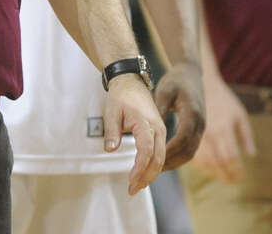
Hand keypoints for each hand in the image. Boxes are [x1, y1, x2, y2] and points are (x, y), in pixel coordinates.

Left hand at [104, 73, 166, 194]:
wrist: (131, 81)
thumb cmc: (120, 96)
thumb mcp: (111, 112)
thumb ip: (112, 132)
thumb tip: (110, 150)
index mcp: (146, 122)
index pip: (146, 150)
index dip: (139, 168)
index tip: (130, 181)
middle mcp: (158, 127)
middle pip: (158, 158)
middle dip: (146, 177)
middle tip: (132, 190)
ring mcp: (161, 129)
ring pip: (161, 157)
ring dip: (150, 174)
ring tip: (136, 186)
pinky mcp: (160, 131)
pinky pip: (160, 152)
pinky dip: (153, 166)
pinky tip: (143, 174)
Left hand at [154, 62, 205, 170]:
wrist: (191, 73)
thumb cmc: (175, 80)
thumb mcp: (164, 91)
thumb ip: (159, 110)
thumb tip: (150, 131)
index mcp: (192, 112)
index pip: (182, 138)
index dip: (169, 151)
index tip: (153, 159)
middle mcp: (200, 122)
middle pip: (188, 150)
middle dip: (170, 163)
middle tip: (151, 171)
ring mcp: (201, 127)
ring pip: (190, 152)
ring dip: (174, 163)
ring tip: (155, 170)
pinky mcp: (198, 129)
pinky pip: (190, 148)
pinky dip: (178, 157)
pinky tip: (164, 160)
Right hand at [189, 75, 255, 183]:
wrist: (195, 78)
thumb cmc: (222, 98)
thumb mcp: (239, 112)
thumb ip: (246, 134)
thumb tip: (251, 155)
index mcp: (222, 127)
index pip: (229, 156)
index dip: (235, 170)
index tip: (240, 178)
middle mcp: (208, 132)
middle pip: (216, 162)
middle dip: (224, 175)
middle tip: (233, 182)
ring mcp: (196, 133)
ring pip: (202, 161)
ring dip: (212, 173)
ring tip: (223, 178)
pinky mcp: (186, 133)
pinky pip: (192, 155)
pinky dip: (201, 166)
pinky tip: (210, 169)